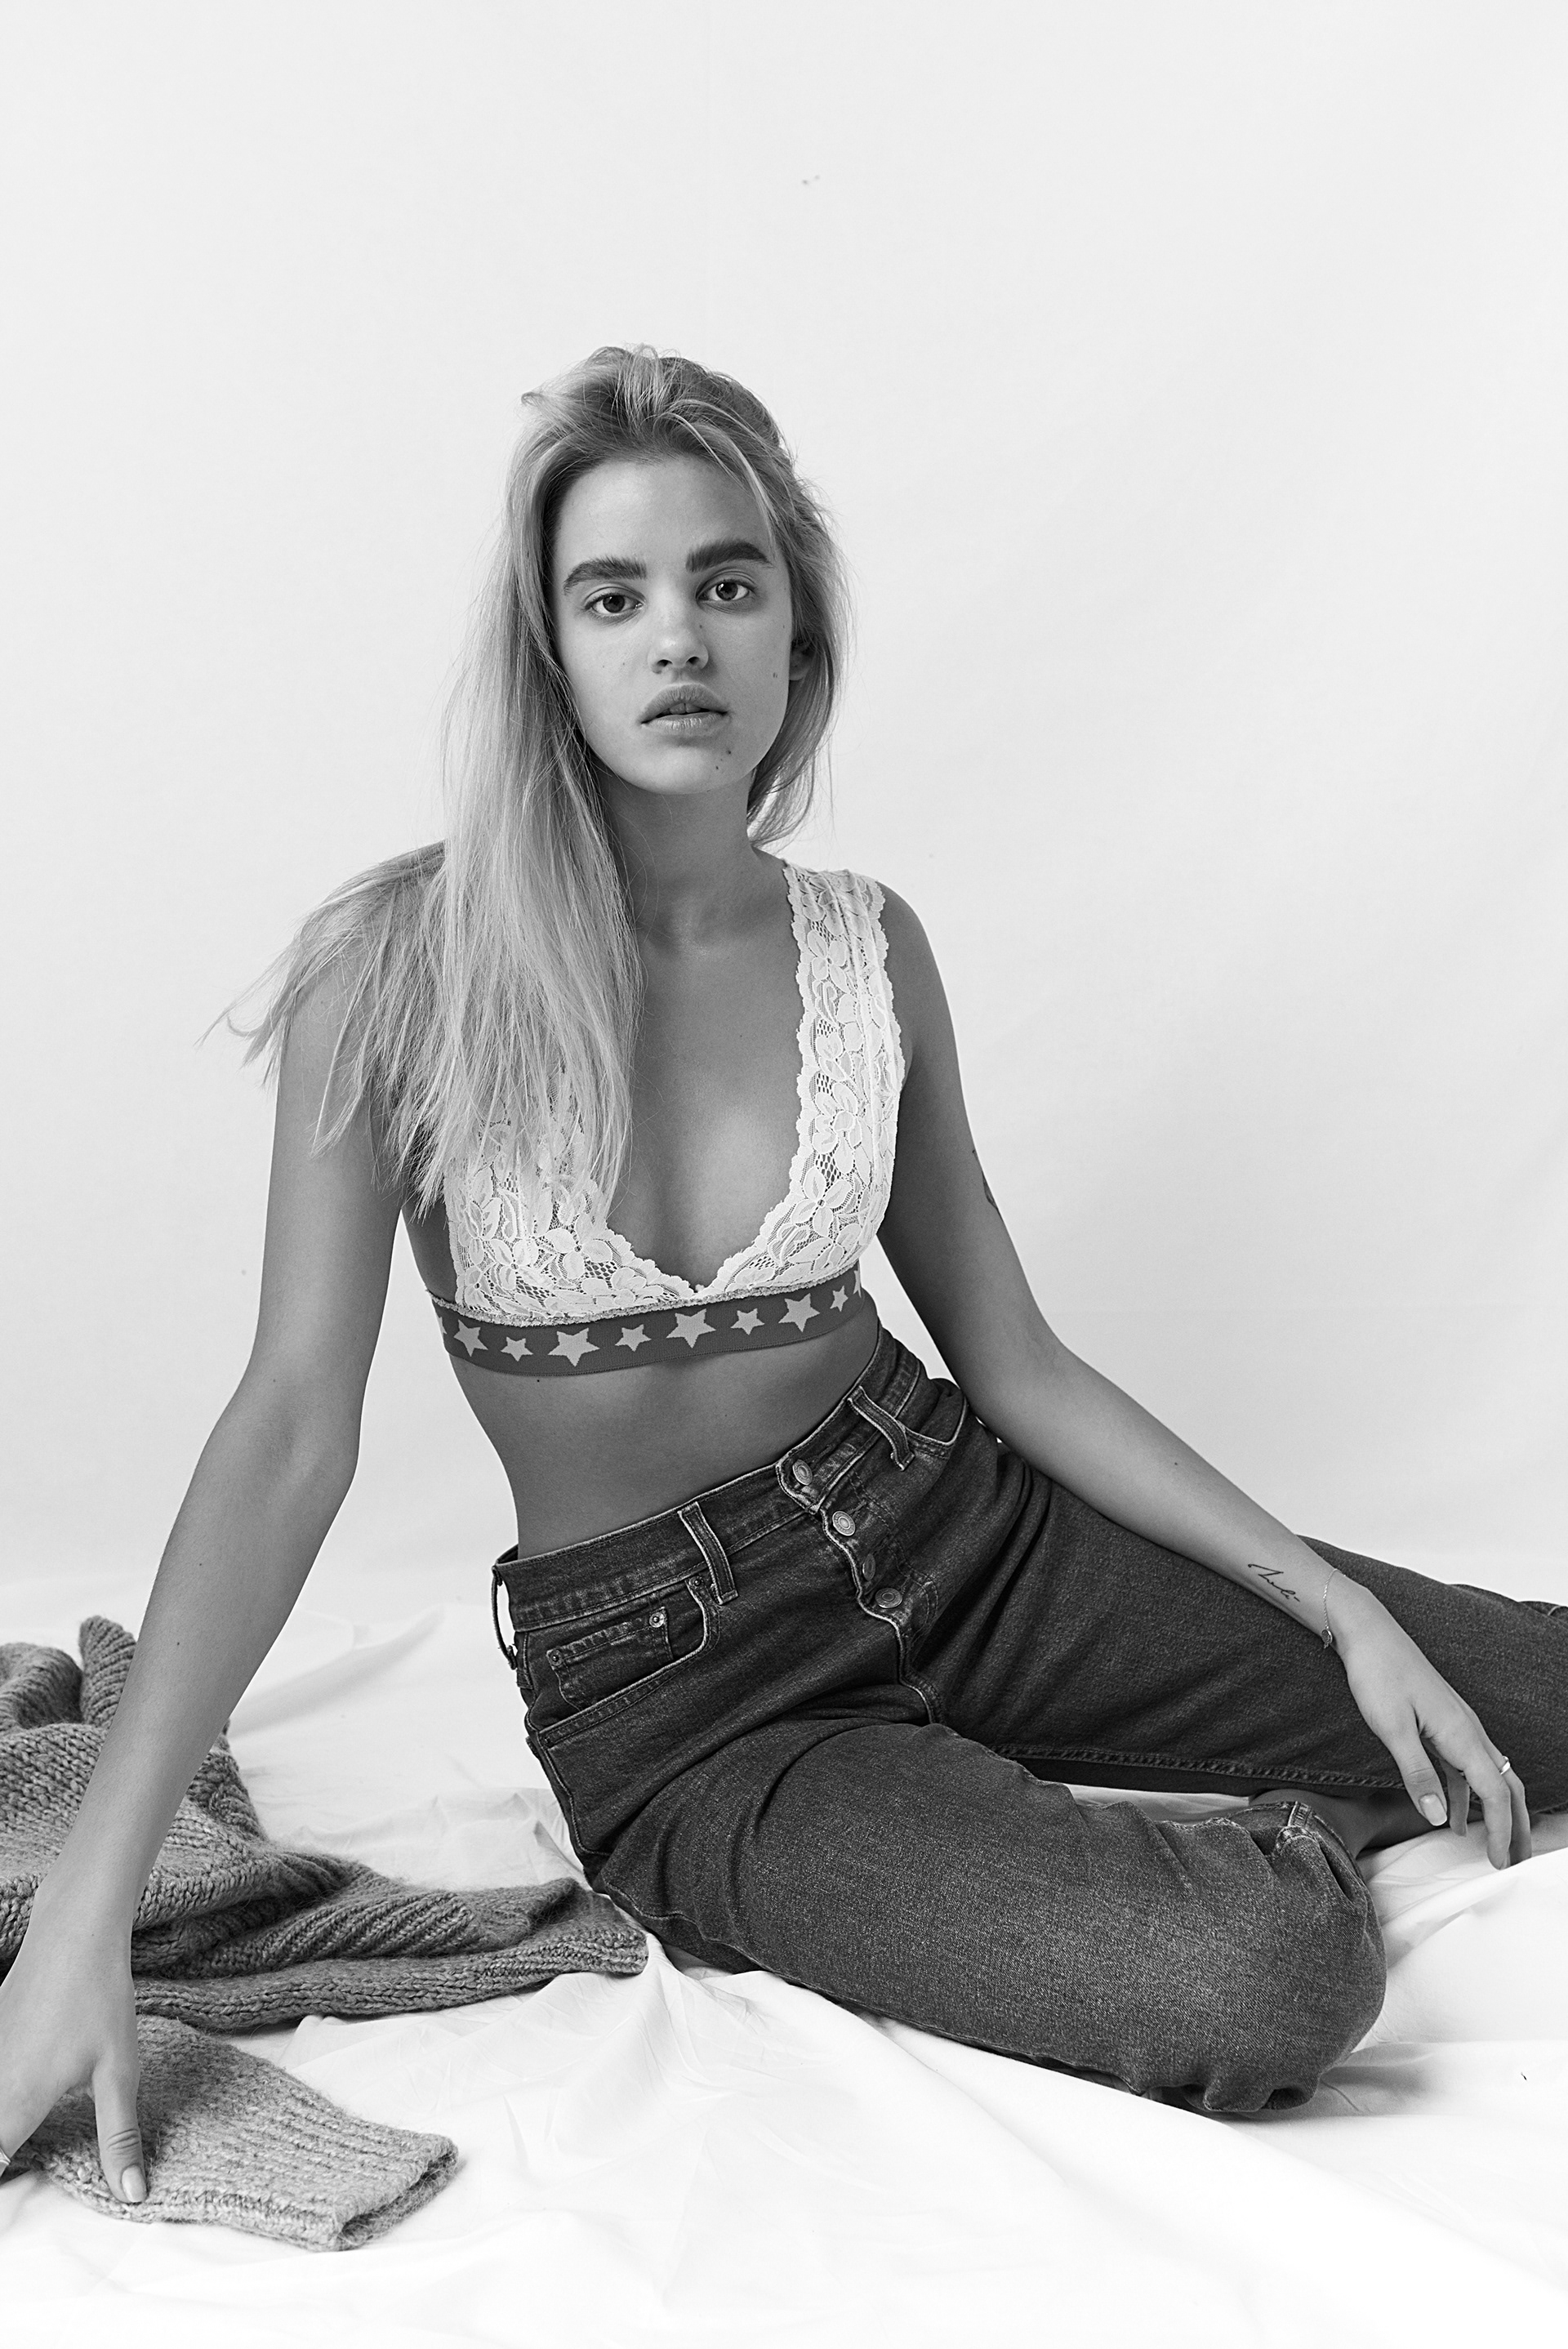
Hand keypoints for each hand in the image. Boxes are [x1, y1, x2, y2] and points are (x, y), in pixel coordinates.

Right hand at [0, 1885, 143, 2200]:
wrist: (73, 1932)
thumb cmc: (99, 1998)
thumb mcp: (119, 2071)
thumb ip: (119, 2136)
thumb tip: (131, 2193)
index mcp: (18, 2104)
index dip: (1, 2189)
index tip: (15, 2205)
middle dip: (1, 2155)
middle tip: (21, 2163)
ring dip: (3, 2127)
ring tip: (17, 2140)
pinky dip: (0, 2096)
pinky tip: (18, 2092)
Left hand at [1330, 1576, 1529, 1868]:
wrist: (1368, 1634)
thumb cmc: (1378, 1673)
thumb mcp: (1391, 1728)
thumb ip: (1416, 1773)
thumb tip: (1437, 1817)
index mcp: (1461, 1734)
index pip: (1495, 1794)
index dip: (1502, 1830)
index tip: (1499, 1861)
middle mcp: (1467, 1731)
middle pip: (1506, 1787)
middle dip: (1515, 1826)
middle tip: (1515, 1860)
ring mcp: (1457, 1727)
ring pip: (1489, 1778)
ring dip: (1494, 1813)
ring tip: (1494, 1846)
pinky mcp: (1442, 1725)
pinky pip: (1464, 1768)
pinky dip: (1466, 1796)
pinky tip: (1453, 1816)